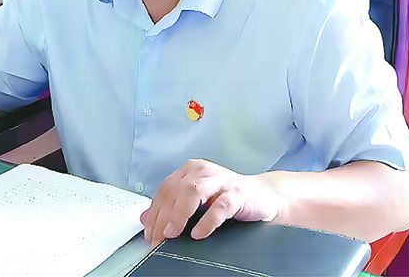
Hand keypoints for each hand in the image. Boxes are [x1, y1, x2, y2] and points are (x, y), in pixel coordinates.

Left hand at [141, 159, 283, 245]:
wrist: (264, 196)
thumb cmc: (228, 197)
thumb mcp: (196, 200)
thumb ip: (172, 205)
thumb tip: (144, 218)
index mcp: (191, 170)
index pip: (165, 189)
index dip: (154, 211)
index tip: (148, 232)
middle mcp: (203, 171)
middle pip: (175, 190)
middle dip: (163, 216)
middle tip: (157, 238)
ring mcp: (221, 181)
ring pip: (193, 192)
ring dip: (179, 214)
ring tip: (172, 233)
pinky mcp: (237, 193)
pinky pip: (220, 206)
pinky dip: (207, 220)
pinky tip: (199, 233)